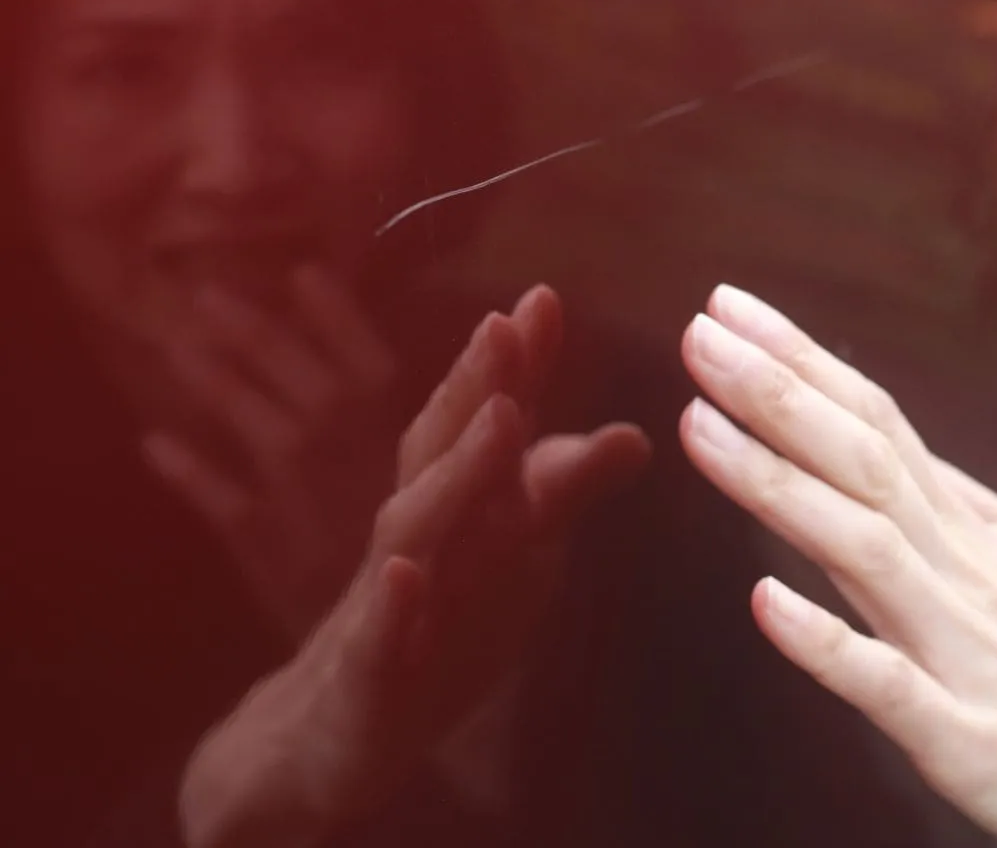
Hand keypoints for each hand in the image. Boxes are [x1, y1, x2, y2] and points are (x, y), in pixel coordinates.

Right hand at [178, 286, 649, 847]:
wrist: (309, 752)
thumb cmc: (418, 644)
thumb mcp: (499, 572)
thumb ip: (549, 498)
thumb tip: (632, 437)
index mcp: (445, 518)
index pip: (475, 430)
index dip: (509, 368)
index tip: (543, 298)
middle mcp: (410, 546)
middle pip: (438, 453)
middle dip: (478, 386)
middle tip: (512, 321)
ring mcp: (381, 610)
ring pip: (414, 531)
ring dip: (456, 472)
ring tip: (501, 416)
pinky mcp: (361, 684)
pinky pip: (374, 642)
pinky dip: (388, 608)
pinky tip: (403, 576)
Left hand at [677, 285, 996, 847]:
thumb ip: (947, 516)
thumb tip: (885, 449)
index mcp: (980, 532)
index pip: (882, 424)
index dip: (804, 364)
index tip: (732, 308)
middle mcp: (969, 574)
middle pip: (866, 461)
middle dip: (778, 392)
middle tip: (701, 331)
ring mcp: (966, 652)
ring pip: (866, 547)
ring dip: (779, 482)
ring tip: (701, 424)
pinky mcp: (965, 737)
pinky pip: (889, 685)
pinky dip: (828, 642)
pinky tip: (765, 601)